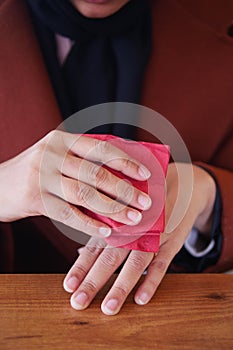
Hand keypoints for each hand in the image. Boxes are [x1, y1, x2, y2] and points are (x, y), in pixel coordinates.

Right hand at [0, 130, 150, 237]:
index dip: (126, 162)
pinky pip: (69, 214)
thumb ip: (84, 161)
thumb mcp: (58, 157)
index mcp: (63, 140)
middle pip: (96, 174)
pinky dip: (90, 224)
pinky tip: (107, 231)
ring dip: (113, 209)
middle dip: (125, 190)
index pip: (101, 148)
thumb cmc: (37, 171)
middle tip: (146, 203)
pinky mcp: (35, 199)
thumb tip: (124, 177)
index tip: (145, 175)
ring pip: (85, 195)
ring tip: (132, 219)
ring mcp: (42, 176)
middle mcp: (52, 154)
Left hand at [63, 163, 215, 314]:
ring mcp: (152, 235)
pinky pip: (161, 263)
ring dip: (121, 286)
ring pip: (134, 263)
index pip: (94, 247)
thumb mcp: (124, 208)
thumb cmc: (145, 201)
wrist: (182, 186)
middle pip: (110, 257)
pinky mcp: (171, 240)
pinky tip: (141, 299)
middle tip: (79, 302)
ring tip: (109, 308)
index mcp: (116, 222)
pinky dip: (152, 280)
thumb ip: (105, 229)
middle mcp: (131, 229)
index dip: (80, 267)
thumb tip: (80, 253)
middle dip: (93, 281)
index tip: (68, 286)